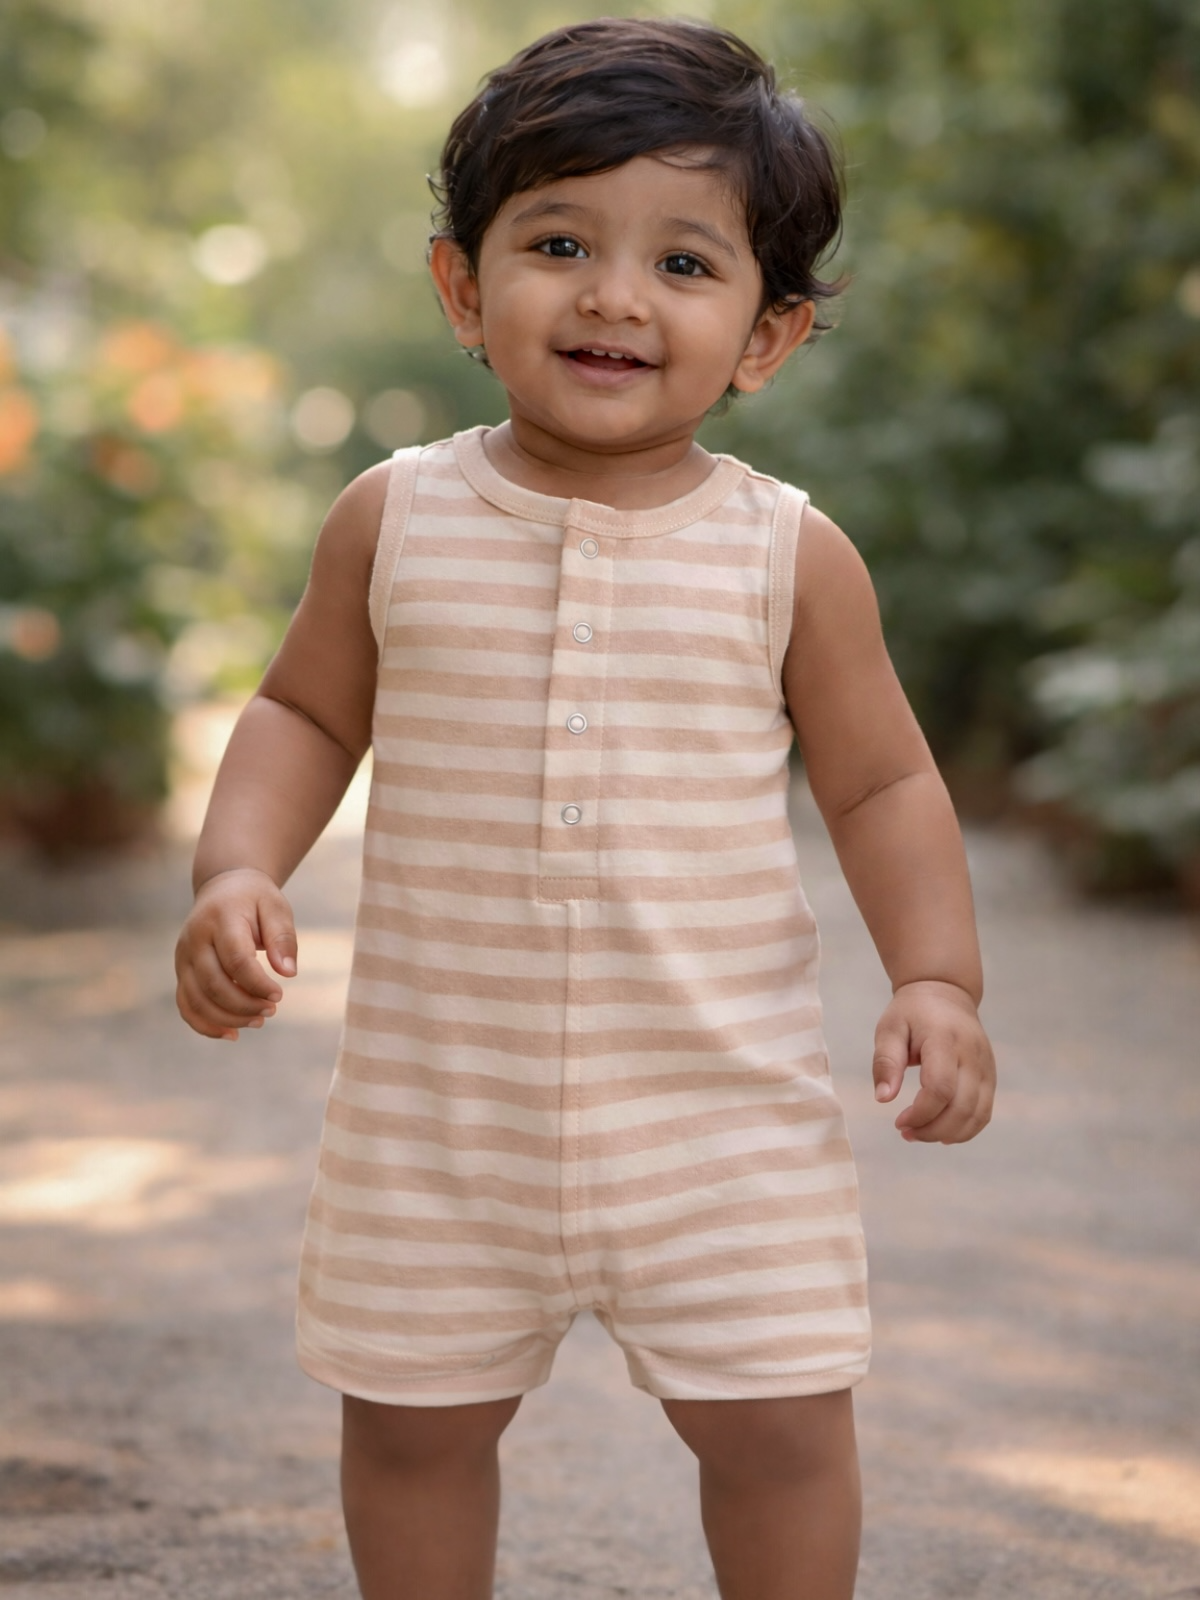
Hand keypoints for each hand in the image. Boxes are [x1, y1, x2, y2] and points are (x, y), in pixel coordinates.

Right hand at [175, 868, 296, 1040]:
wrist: (223, 888)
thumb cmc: (254, 900)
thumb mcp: (276, 907)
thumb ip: (282, 937)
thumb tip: (287, 972)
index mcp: (220, 919)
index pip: (236, 960)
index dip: (257, 984)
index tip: (279, 995)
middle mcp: (195, 939)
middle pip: (214, 984)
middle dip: (245, 1005)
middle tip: (271, 1010)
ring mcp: (183, 958)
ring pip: (197, 1000)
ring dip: (228, 1019)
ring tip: (258, 1021)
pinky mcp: (182, 972)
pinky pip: (186, 1005)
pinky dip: (206, 1025)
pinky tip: (232, 1034)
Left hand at [872, 980, 994, 1143]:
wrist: (945, 992)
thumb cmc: (912, 1013)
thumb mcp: (890, 1028)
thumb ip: (886, 1061)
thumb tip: (883, 1098)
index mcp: (945, 1040)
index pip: (940, 1088)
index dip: (921, 1114)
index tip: (898, 1122)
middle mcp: (972, 1054)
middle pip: (962, 1107)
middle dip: (932, 1130)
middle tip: (906, 1133)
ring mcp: (986, 1066)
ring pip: (978, 1114)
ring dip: (950, 1134)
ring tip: (920, 1134)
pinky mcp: (990, 1076)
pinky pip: (984, 1112)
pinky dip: (966, 1129)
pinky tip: (942, 1132)